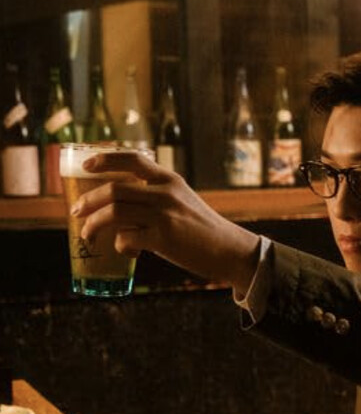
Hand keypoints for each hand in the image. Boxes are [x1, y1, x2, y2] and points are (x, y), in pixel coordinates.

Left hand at [69, 151, 260, 292]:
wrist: (231, 250)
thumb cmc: (203, 230)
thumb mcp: (184, 202)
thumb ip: (156, 198)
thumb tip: (118, 211)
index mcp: (170, 180)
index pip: (133, 159)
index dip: (105, 159)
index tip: (86, 166)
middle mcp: (166, 193)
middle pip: (113, 189)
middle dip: (87, 201)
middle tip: (76, 211)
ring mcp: (164, 215)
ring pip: (113, 213)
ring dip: (93, 225)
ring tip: (88, 235)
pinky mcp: (163, 239)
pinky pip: (126, 239)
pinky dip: (121, 247)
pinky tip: (130, 253)